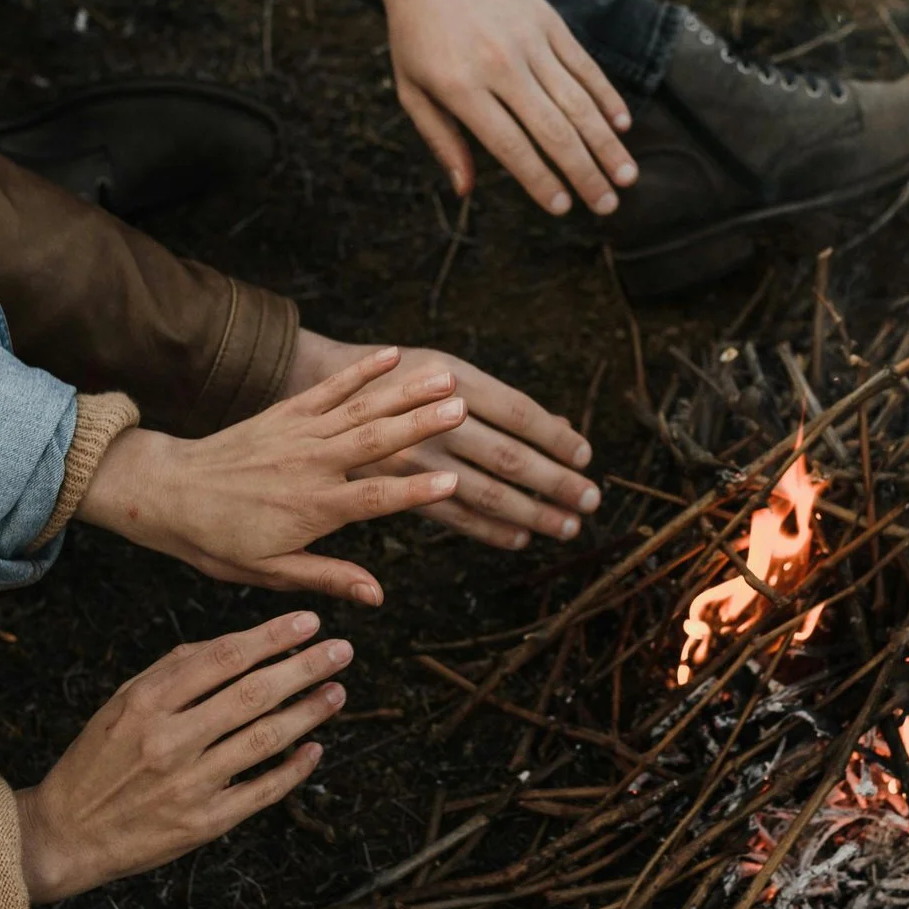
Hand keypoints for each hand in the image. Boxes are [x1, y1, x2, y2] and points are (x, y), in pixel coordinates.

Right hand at [13, 613, 347, 901]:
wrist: (66, 836)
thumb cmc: (96, 762)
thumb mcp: (120, 704)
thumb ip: (171, 670)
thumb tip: (230, 645)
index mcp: (147, 703)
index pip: (223, 658)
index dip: (272, 638)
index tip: (309, 622)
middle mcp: (170, 741)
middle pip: (253, 695)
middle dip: (304, 668)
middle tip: (342, 650)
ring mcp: (190, 784)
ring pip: (265, 739)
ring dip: (309, 712)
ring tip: (337, 692)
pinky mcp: (204, 823)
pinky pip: (262, 791)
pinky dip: (294, 769)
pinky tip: (315, 748)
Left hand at [75, 345, 463, 602]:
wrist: (169, 493)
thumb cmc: (219, 540)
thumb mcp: (270, 572)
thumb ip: (328, 577)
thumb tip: (378, 596)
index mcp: (312, 508)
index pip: (374, 499)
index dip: (415, 491)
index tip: (454, 482)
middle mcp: (311, 465)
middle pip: (375, 443)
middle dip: (421, 424)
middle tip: (461, 408)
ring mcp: (298, 434)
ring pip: (361, 410)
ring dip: (405, 392)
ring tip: (445, 376)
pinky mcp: (286, 413)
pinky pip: (329, 388)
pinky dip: (360, 371)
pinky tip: (392, 354)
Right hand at [284, 330, 597, 548]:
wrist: (316, 386)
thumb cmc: (396, 375)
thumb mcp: (447, 370)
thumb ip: (502, 402)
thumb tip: (563, 429)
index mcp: (455, 382)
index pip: (521, 415)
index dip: (557, 439)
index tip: (586, 457)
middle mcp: (437, 421)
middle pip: (511, 457)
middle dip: (557, 482)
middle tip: (592, 500)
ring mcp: (416, 458)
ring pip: (487, 492)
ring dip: (533, 512)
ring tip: (567, 525)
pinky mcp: (397, 489)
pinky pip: (454, 518)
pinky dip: (491, 529)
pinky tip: (519, 538)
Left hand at [328, 0, 636, 216]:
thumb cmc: (416, 32)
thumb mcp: (411, 88)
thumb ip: (440, 139)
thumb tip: (465, 190)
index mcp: (462, 86)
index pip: (511, 145)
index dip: (540, 180)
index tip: (562, 208)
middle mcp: (500, 64)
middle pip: (554, 130)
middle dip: (585, 173)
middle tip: (608, 206)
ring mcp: (529, 39)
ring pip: (578, 101)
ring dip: (606, 143)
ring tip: (627, 177)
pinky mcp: (548, 20)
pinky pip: (584, 65)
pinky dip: (606, 96)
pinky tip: (621, 126)